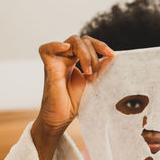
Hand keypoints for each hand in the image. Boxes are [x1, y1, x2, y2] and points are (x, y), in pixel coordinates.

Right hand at [31, 35, 113, 159]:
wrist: (61, 119)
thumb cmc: (74, 104)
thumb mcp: (93, 84)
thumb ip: (101, 70)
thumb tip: (112, 56)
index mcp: (76, 61)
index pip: (88, 43)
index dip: (101, 46)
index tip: (112, 55)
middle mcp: (66, 59)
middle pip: (82, 40)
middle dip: (93, 54)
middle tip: (94, 74)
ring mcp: (57, 63)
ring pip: (72, 42)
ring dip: (85, 54)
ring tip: (88, 73)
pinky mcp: (49, 69)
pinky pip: (46, 50)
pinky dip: (56, 45)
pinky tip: (66, 49)